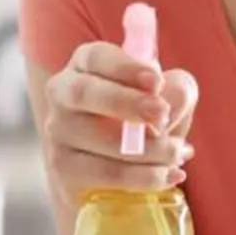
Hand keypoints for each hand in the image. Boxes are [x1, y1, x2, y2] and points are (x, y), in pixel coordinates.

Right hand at [41, 40, 198, 204]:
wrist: (120, 170)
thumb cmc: (148, 119)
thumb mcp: (171, 96)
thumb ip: (177, 91)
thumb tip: (168, 108)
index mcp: (87, 64)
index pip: (96, 57)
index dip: (125, 68)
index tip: (156, 81)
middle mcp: (63, 94)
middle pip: (83, 92)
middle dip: (126, 103)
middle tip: (162, 114)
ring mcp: (58, 133)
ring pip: (97, 138)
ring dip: (147, 149)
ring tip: (177, 153)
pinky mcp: (63, 170)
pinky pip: (104, 174)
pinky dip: (142, 177)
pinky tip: (169, 175)